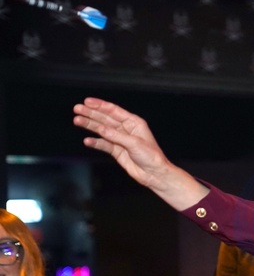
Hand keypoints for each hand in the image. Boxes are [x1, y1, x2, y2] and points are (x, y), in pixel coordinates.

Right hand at [73, 97, 207, 209]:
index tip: (87, 101)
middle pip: (105, 119)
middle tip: (77, 109)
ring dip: (90, 126)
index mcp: (134, 123)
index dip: (100, 105)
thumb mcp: (134, 143)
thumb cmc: (151, 157)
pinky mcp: (117, 151)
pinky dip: (96, 142)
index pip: (114, 111)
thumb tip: (101, 129)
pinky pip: (104, 145)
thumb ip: (116, 136)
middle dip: (91, 113)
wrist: (154, 174)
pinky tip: (87, 141)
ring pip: (102, 130)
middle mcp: (127, 130)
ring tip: (77, 121)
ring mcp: (121, 140)